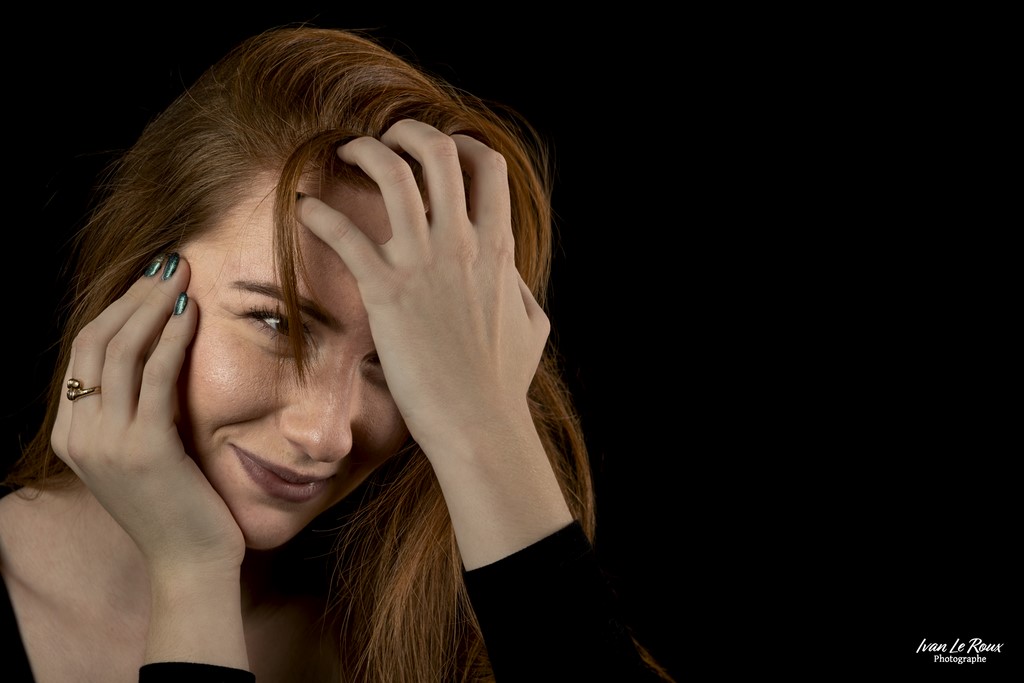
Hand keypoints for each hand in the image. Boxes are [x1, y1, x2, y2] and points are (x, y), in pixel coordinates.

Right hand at [51, 254, 244, 574]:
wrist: (190, 561)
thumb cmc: (176, 504)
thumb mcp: (141, 450)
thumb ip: (133, 408)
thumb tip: (155, 349)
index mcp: (71, 433)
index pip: (85, 352)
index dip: (116, 308)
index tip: (150, 280)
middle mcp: (79, 435)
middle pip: (96, 342)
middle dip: (132, 295)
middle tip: (168, 264)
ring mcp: (106, 442)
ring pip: (121, 351)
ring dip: (152, 304)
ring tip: (182, 275)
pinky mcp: (144, 448)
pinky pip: (155, 377)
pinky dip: (172, 338)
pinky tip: (192, 314)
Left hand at [297, 120, 550, 456]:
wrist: (477, 423)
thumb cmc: (502, 383)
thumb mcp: (531, 325)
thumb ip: (517, 287)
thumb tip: (506, 272)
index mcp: (497, 249)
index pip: (487, 167)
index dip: (462, 146)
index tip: (439, 152)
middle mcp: (462, 245)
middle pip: (439, 152)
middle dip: (409, 132)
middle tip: (386, 139)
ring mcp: (423, 265)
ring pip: (393, 174)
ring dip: (364, 151)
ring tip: (345, 151)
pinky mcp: (386, 292)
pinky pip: (344, 233)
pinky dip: (318, 212)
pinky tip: (303, 208)